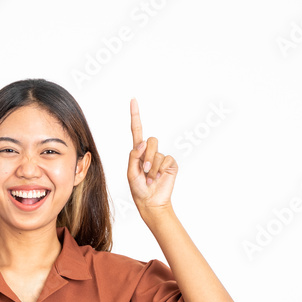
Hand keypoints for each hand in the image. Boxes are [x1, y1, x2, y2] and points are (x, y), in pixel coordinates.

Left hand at [127, 97, 176, 212]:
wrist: (150, 202)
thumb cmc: (138, 189)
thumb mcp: (130, 173)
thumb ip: (134, 156)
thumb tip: (142, 143)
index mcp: (138, 151)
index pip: (136, 130)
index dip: (135, 115)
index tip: (133, 100)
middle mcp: (150, 152)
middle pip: (151, 140)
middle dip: (147, 156)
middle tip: (144, 171)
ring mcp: (161, 157)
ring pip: (157, 152)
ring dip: (152, 167)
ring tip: (150, 178)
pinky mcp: (171, 164)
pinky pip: (166, 159)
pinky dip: (160, 170)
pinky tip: (158, 178)